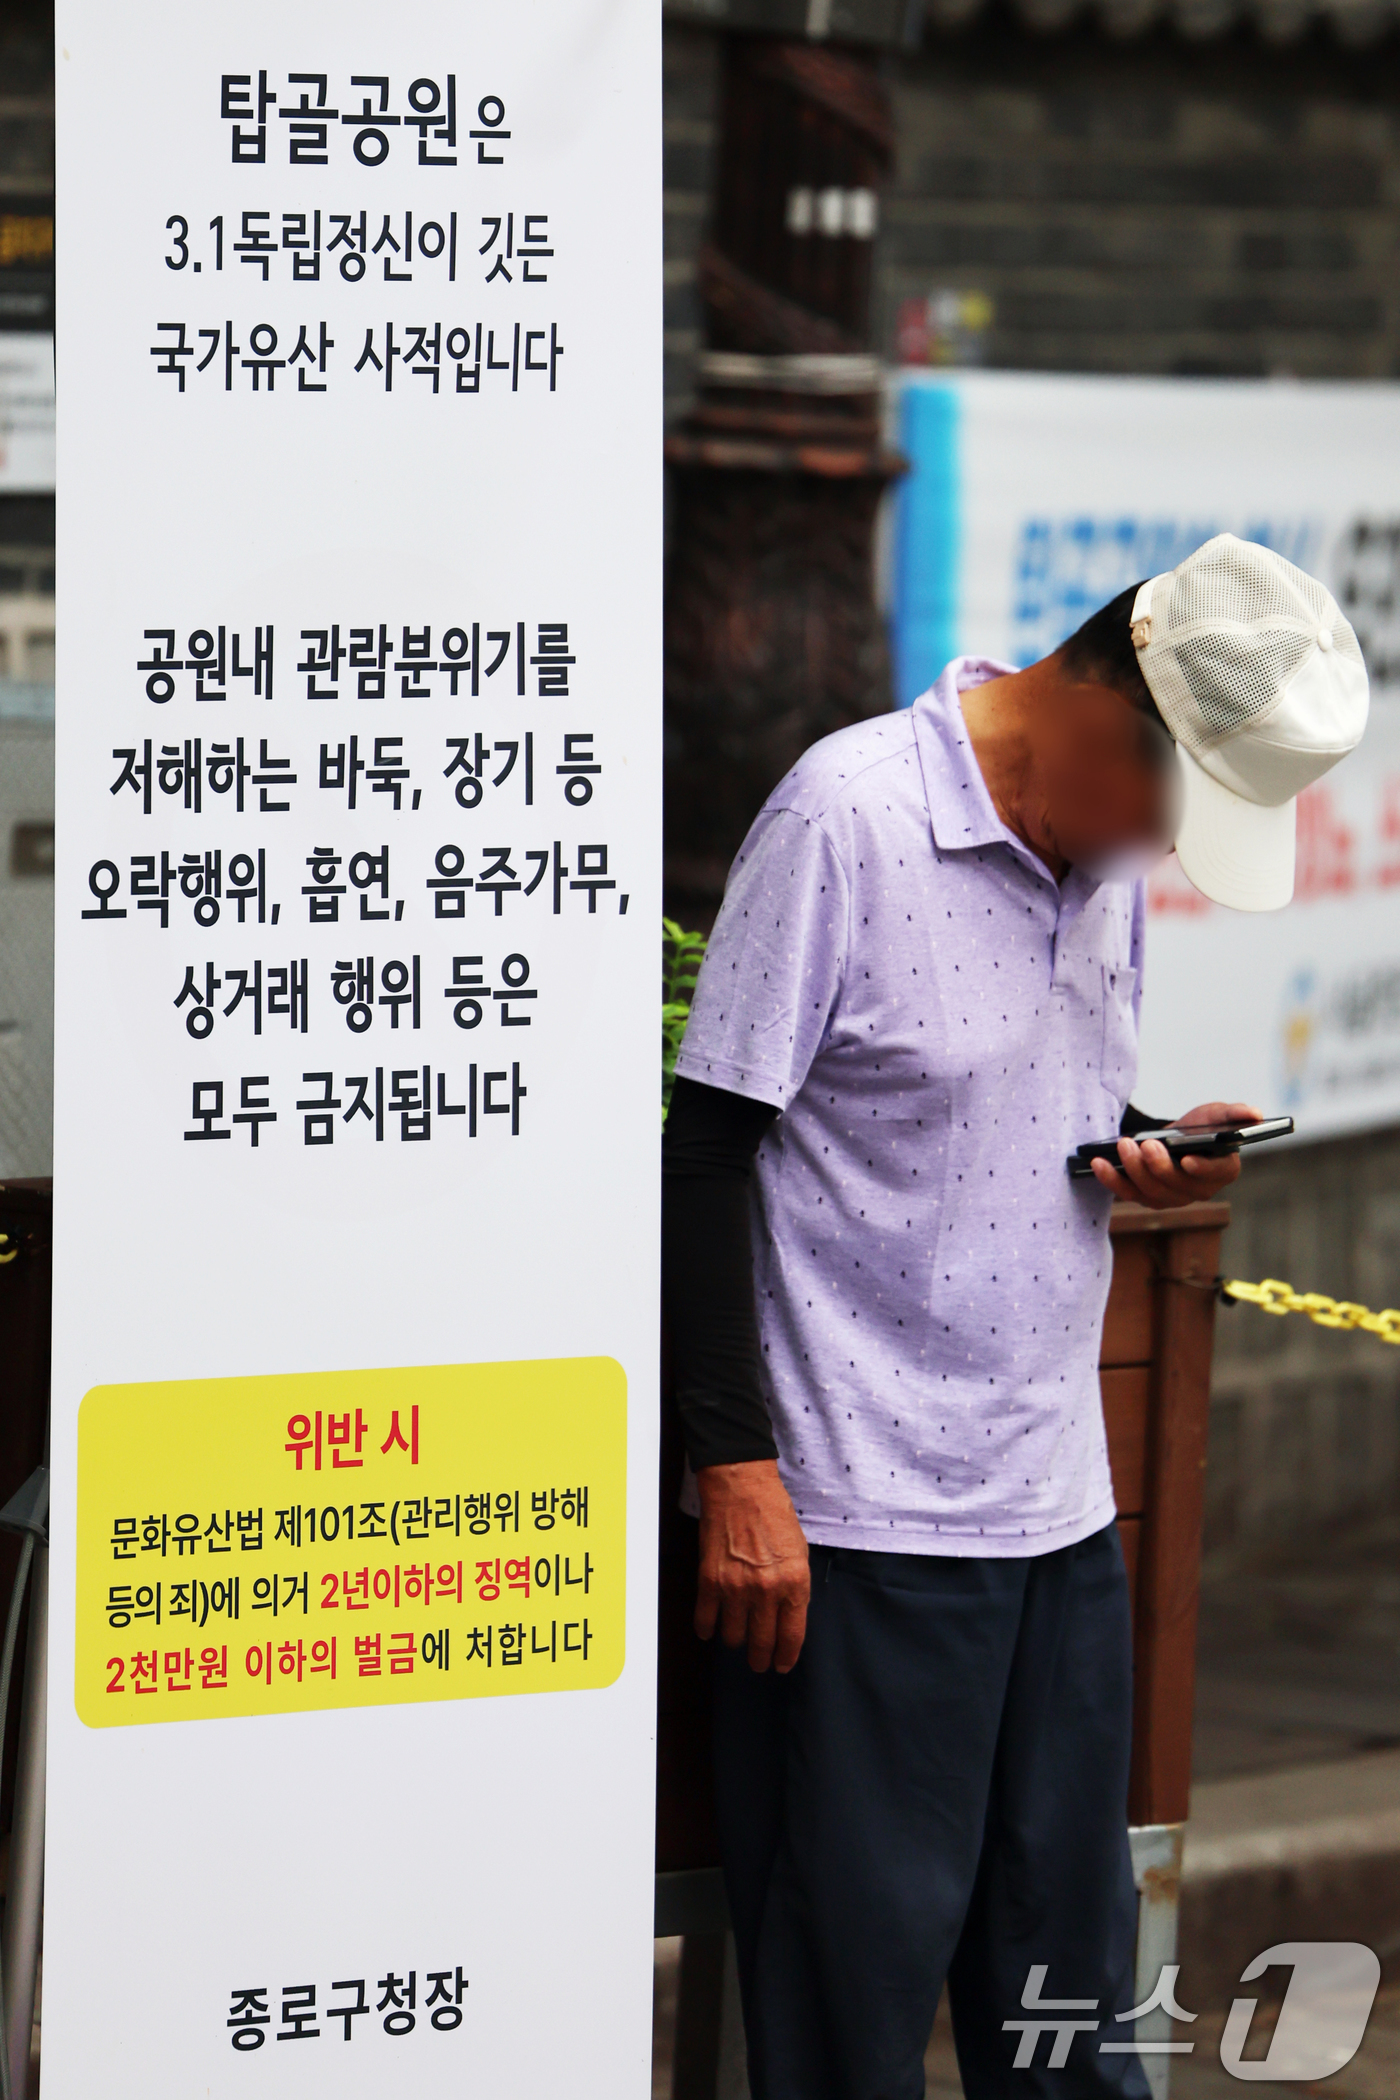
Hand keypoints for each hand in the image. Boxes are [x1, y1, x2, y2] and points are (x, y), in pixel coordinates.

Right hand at [695, 1459, 809, 1673]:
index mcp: (794, 1583)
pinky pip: (706, 1619)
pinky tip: (711, 1629)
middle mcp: (766, 1590)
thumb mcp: (799, 1553)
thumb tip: (787, 1617)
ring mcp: (736, 1587)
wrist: (742, 1490)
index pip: (792, 1636)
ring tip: (738, 1639)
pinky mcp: (710, 1581)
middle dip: (760, 1658)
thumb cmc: (774, 1516)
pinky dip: (708, 1629)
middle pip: (762, 1643)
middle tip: (759, 1662)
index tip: (782, 1664)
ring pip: (734, 1636)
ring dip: (736, 1641)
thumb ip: (795, 1588)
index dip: (786, 1657)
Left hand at [1091, 1101, 1260, 1209]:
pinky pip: (1127, 1193)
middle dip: (1160, 1165)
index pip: (1217, 1174)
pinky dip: (1110, 1179)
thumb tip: (1255, 1114)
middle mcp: (1198, 1191)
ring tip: (1124, 1146)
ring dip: (1135, 1170)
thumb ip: (1235, 1114)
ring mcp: (1171, 1198)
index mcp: (1222, 1171)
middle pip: (1179, 1186)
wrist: (1172, 1137)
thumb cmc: (1199, 1127)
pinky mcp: (1145, 1198)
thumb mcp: (1216, 1114)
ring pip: (1152, 1191)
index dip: (1203, 1169)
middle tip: (1146, 1144)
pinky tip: (1097, 1163)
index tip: (1187, 1158)